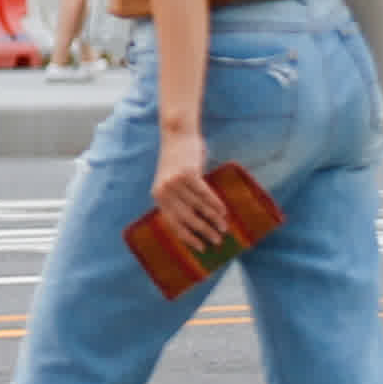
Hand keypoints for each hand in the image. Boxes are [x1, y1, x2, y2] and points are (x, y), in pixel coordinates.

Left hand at [147, 115, 230, 253]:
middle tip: (218, 241)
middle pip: (187, 218)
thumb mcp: (172, 181)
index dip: (187, 237)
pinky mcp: (188, 173)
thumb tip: (200, 224)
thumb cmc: (178, 161)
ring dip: (213, 219)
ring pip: (198, 207)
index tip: (201, 248)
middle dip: (204, 232)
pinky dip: (215, 204)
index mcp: (158, 196)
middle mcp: (164, 191)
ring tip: (224, 227)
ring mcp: (175, 182)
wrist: (177, 135)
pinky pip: (204, 193)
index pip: (173, 223)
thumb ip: (180, 199)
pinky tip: (223, 211)